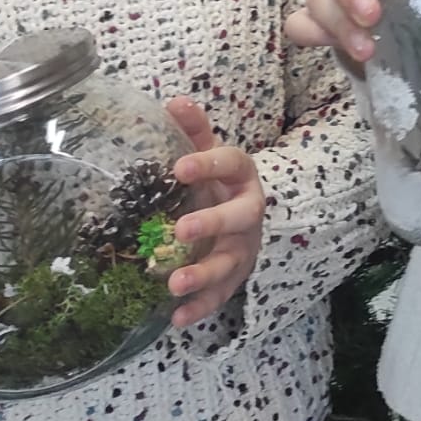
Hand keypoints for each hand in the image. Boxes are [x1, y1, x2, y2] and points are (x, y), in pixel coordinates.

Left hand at [165, 98, 264, 327]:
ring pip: (229, 262)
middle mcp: (248, 213)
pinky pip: (220, 296)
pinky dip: (199, 308)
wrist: (242, 220)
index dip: (209, 165)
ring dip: (203, 274)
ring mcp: (243, 248)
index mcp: (242, 177)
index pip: (233, 164)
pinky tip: (175, 318)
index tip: (178, 168)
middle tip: (181, 230)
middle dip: (213, 223)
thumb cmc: (217, 185)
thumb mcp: (208, 156)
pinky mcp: (233, 278)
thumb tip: (174, 101)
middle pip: (240, 217)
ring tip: (172, 283)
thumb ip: (194, 132)